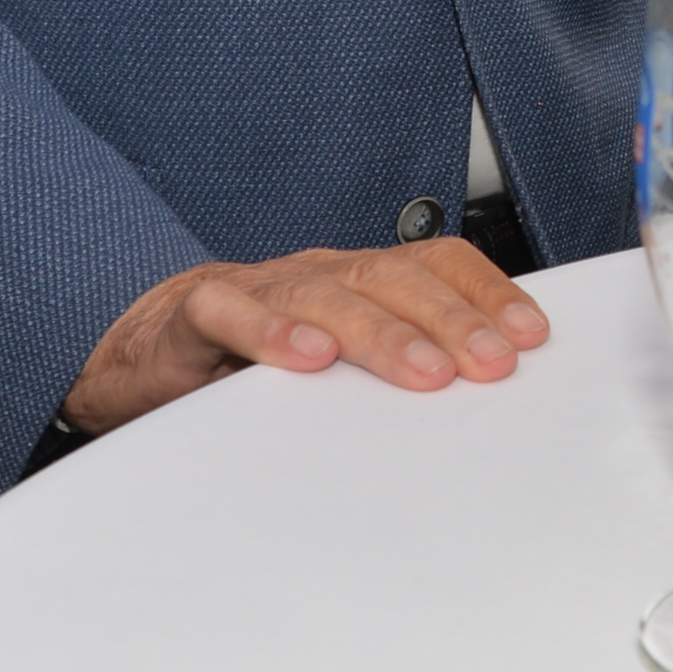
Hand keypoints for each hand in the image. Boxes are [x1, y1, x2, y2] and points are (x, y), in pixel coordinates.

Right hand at [60, 239, 549, 434]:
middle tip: (491, 364)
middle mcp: (317, 275)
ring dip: (381, 333)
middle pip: (393, 278)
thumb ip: (394, 370)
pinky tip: (307, 357)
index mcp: (358, 281)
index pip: (434, 264)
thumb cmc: (249, 361)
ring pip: (325, 293)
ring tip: (424, 372)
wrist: (141, 350)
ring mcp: (257, 289)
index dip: (486, 293)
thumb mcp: (335, 362)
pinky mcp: (196, 315)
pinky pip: (233, 313)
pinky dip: (271, 332)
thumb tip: (486, 407)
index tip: (531, 337)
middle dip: (452, 319)